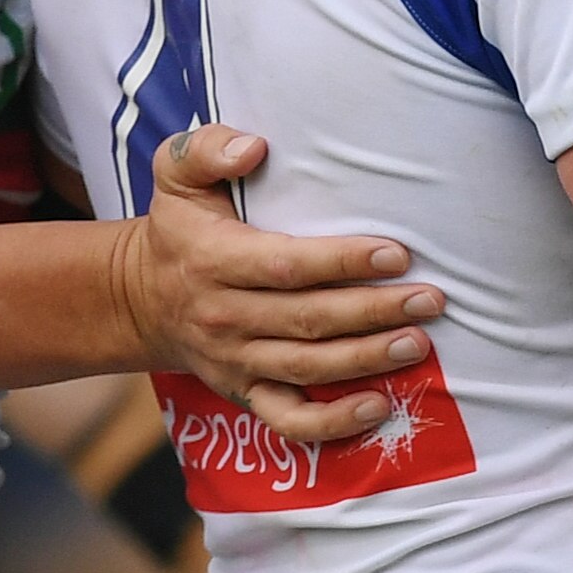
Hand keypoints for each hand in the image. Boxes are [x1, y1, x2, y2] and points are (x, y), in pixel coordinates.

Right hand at [119, 127, 446, 443]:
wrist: (141, 299)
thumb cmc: (180, 229)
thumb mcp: (174, 174)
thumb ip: (206, 149)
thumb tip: (253, 147)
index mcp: (213, 260)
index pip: (285, 266)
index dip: (342, 262)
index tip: (397, 254)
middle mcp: (225, 316)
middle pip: (309, 319)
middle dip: (374, 311)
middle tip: (431, 299)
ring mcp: (235, 361)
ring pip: (309, 367)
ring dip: (368, 359)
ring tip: (420, 343)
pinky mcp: (243, 393)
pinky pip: (288, 421)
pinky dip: (333, 425)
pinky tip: (379, 408)